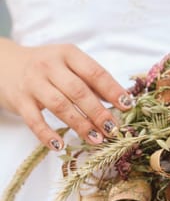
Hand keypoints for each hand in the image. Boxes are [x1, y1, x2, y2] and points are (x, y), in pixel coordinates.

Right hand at [0, 41, 131, 149]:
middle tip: (113, 129)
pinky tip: (60, 146)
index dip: (112, 90)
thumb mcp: (69, 65)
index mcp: (68, 54)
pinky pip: (34, 120)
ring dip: (80, 125)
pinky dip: (47, 135)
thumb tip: (121, 101)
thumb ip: (91, 81)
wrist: (3, 64)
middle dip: (98, 112)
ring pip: (60, 106)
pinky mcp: (19, 100)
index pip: (95, 73)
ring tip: (96, 139)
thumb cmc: (47, 68)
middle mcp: (50, 66)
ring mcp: (33, 83)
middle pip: (78, 91)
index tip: (127, 105)